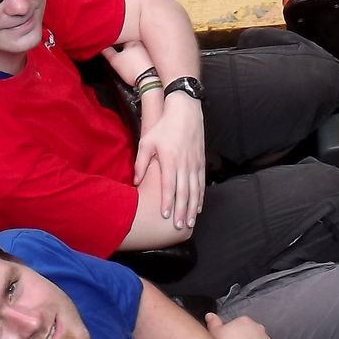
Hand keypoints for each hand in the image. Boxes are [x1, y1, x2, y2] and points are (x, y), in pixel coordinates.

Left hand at [134, 101, 206, 230]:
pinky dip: (200, 197)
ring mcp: (195, 164)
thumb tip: (137, 181)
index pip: (168, 185)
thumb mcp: (147, 142)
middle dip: (181, 211)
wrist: (185, 111)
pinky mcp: (201, 162)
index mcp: (170, 160)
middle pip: (184, 192)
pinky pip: (201, 184)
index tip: (164, 215)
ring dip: (192, 208)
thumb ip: (141, 162)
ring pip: (195, 191)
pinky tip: (198, 207)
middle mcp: (184, 164)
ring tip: (190, 222)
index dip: (166, 202)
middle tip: (179, 227)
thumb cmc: (164, 126)